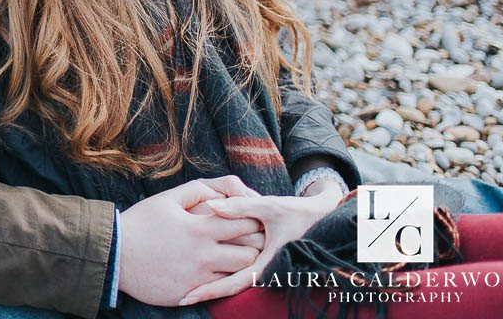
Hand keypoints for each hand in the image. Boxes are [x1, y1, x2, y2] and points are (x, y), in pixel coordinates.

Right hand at [117, 176, 264, 306]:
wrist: (114, 254)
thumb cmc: (141, 222)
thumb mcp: (168, 198)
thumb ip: (199, 190)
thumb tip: (222, 193)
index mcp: (200, 228)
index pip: (244, 223)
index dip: (253, 219)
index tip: (251, 217)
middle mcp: (203, 255)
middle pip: (250, 253)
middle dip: (255, 245)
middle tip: (253, 240)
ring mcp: (198, 278)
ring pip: (239, 275)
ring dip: (241, 266)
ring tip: (236, 257)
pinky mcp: (191, 294)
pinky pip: (220, 290)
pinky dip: (224, 281)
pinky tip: (218, 272)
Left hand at [177, 186, 342, 305]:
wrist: (325, 218)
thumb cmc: (298, 212)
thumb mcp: (270, 207)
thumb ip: (241, 206)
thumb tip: (210, 204)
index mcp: (267, 264)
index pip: (233, 283)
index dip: (209, 291)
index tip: (186, 297)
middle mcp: (265, 270)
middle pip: (229, 286)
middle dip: (205, 291)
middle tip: (177, 296)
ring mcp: (263, 266)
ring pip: (234, 279)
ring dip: (212, 282)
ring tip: (184, 286)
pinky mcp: (262, 260)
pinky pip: (239, 270)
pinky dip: (222, 271)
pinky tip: (204, 269)